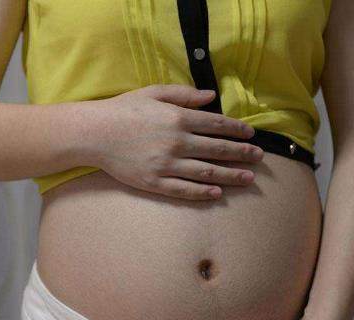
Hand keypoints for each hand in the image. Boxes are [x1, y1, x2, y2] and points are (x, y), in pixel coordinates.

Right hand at [94, 84, 264, 200]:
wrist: (94, 133)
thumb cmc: (123, 110)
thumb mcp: (154, 93)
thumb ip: (184, 95)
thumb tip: (211, 96)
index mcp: (178, 119)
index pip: (217, 125)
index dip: (237, 130)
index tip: (251, 135)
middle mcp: (177, 142)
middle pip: (217, 149)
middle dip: (241, 153)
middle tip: (259, 157)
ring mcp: (167, 165)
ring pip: (207, 172)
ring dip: (231, 175)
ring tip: (248, 178)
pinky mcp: (155, 182)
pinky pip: (184, 190)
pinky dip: (203, 192)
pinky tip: (217, 193)